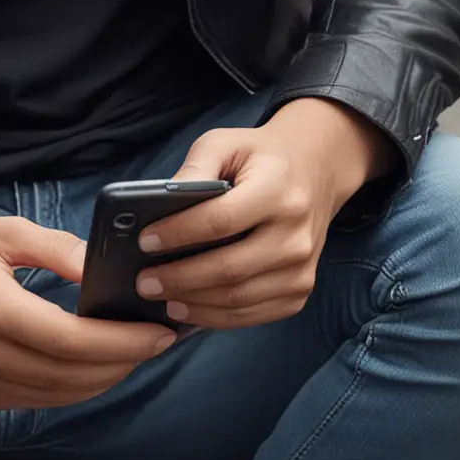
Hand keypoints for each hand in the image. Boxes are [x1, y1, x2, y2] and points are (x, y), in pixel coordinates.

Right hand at [0, 190, 175, 408]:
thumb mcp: (5, 232)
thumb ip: (60, 252)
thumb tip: (107, 275)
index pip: (72, 340)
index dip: (123, 343)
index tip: (159, 334)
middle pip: (68, 375)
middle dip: (121, 362)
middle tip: (155, 344)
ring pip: (52, 396)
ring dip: (97, 381)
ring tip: (128, 356)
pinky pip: (26, 400)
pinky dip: (63, 389)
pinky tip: (85, 369)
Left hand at [132, 100, 393, 330]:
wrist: (315, 171)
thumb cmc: (260, 158)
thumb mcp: (226, 143)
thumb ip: (194, 167)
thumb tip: (158, 203)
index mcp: (278, 190)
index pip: (221, 220)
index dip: (179, 234)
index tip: (145, 241)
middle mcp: (296, 233)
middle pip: (229, 269)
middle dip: (179, 279)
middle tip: (144, 281)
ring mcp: (302, 267)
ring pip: (238, 299)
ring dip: (193, 304)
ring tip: (160, 297)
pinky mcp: (299, 290)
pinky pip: (252, 315)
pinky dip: (216, 317)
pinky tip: (189, 308)